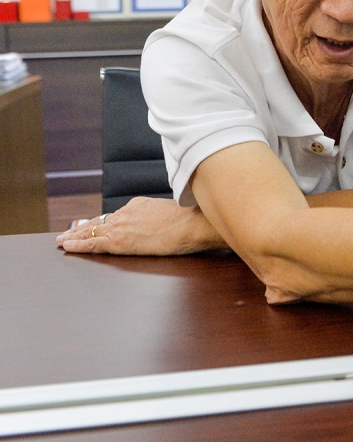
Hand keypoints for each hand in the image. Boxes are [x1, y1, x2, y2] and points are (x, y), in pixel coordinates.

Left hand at [56, 197, 226, 254]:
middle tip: (67, 232)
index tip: (93, 225)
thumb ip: (160, 216)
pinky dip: (77, 244)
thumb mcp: (172, 213)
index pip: (115, 215)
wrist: (192, 225)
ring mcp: (122, 226)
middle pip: (99, 221)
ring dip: (74, 235)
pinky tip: (67, 246)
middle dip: (81, 227)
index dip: (101, 222)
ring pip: (91, 231)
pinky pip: (92, 243)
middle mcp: (127, 212)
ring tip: (62, 240)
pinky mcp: (119, 241)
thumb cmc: (190, 221)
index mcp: (139, 204)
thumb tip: (162, 224)